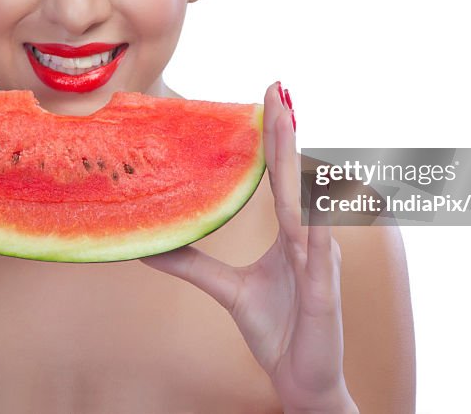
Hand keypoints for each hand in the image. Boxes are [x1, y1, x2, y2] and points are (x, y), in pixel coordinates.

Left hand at [140, 82, 355, 412]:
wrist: (302, 380)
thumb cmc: (276, 329)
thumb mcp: (227, 291)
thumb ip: (192, 264)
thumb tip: (148, 244)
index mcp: (291, 233)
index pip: (281, 176)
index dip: (276, 137)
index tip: (268, 96)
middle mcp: (308, 238)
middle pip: (295, 178)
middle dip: (287, 133)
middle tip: (278, 90)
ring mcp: (318, 263)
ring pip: (307, 207)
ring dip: (298, 167)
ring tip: (289, 128)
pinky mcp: (323, 293)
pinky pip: (317, 256)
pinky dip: (313, 229)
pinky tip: (307, 205)